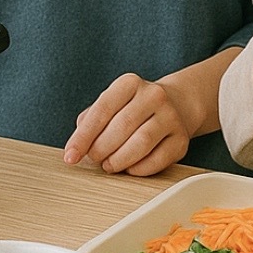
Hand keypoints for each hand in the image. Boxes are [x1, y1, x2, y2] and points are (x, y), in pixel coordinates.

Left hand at [62, 73, 190, 176]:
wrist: (175, 105)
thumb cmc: (132, 108)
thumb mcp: (110, 104)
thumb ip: (90, 121)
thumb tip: (77, 147)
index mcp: (130, 83)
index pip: (102, 110)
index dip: (83, 136)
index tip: (70, 156)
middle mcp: (154, 95)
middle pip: (122, 127)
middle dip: (101, 149)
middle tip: (94, 159)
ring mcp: (171, 117)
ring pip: (141, 143)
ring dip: (119, 160)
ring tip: (109, 165)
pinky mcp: (181, 139)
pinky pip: (158, 160)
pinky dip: (138, 169)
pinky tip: (129, 168)